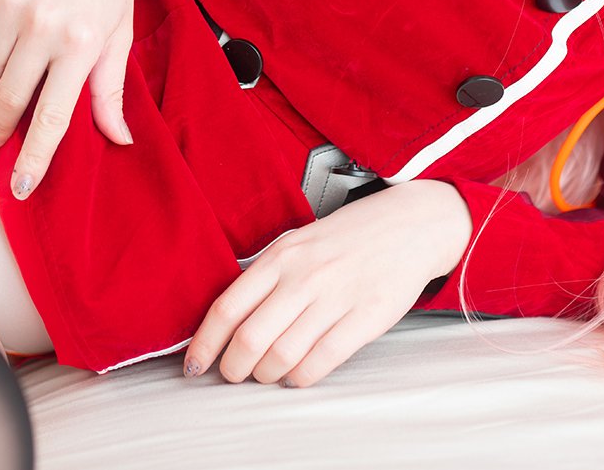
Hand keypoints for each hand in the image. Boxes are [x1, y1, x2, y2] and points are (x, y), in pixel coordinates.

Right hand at [0, 0, 136, 199]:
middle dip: (0, 126)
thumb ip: (111, 87)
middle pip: (9, 100)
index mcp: (85, 41)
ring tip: (18, 46)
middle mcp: (47, 26)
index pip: (56, 115)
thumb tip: (117, 138)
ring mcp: (12, 5)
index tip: (20, 187)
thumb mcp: (120, 28)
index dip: (36, 157)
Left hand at [183, 179, 472, 387]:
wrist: (408, 225)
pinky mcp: (365, 318)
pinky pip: (321, 361)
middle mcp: (304, 277)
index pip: (228, 307)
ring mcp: (336, 298)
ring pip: (282, 356)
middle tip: (232, 374)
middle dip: (233, 368)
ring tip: (266, 373)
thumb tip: (226, 319)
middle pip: (250, 339)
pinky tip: (297, 374)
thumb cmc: (348, 237)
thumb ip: (265, 276)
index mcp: (281, 256)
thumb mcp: (297, 243)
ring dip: (265, 375)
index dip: (204, 344)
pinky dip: (300, 377)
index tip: (194, 364)